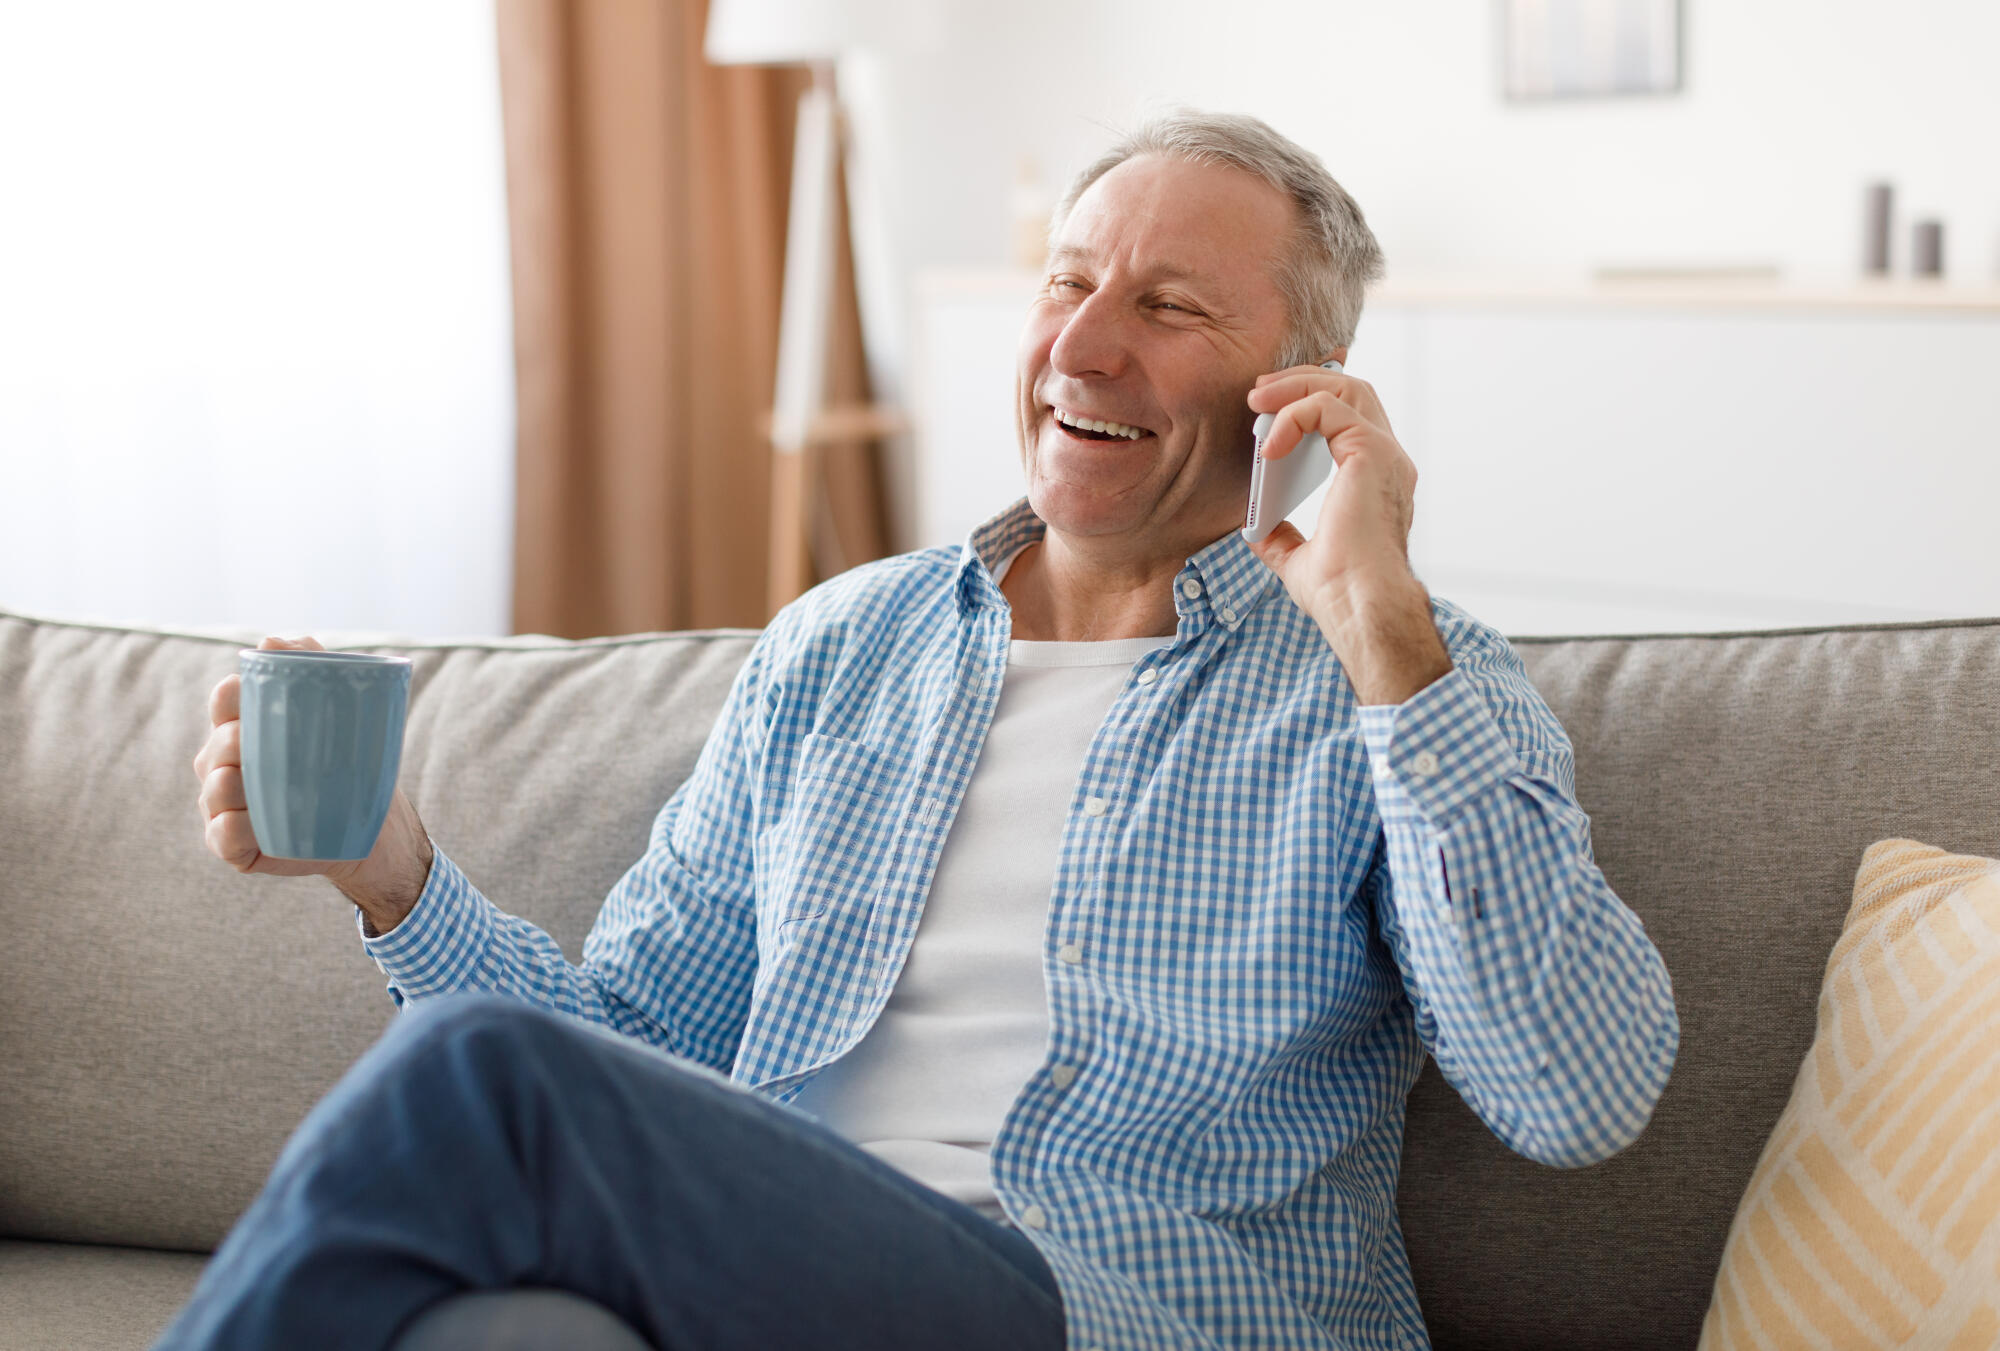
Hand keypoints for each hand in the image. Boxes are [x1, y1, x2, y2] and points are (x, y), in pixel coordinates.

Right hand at [192, 635, 432, 929]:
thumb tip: (272, 640)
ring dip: (228, 785)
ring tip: (254, 784)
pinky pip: (221, 835)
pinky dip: (231, 828)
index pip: (225, 701)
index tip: (252, 694)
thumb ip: (311, 664)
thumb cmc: (349, 759)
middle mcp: (226, 764)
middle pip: (216, 746)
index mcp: (245, 726)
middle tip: (265, 743)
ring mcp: (226, 804)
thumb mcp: (340, 709)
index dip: (232, 695)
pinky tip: (247, 824)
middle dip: (233, 742)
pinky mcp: (235, 843)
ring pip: (213, 789)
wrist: (371, 821)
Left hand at [1243, 365, 1450, 702]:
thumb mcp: (1299, 559)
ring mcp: (1385, 454)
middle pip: (1352, 390)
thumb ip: (1282, 538)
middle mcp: (1388, 461)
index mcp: (1377, 480)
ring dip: (1296, 386)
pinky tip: (1268, 447)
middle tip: (1258, 394)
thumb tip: (1257, 530)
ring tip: (1257, 401)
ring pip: (1345, 387)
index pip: (1352, 417)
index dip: (1310, 402)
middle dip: (1302, 381)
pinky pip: (1327, 408)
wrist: (1360, 608)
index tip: (1267, 412)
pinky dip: (1293, 416)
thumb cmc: (1341, 594)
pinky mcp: (1370, 453)